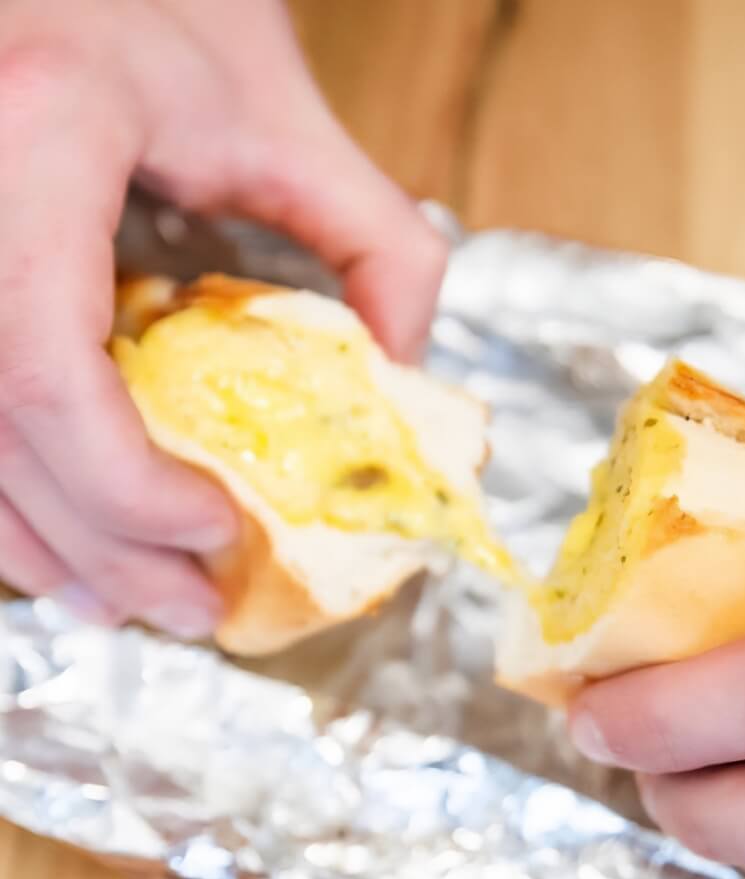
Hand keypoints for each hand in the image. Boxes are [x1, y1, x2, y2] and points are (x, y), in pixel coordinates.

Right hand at [0, 0, 446, 635]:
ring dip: (46, 543)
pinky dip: (10, 492)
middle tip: (190, 609)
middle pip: (2, 435)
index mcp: (31, 141)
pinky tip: (60, 543)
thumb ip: (376, 237)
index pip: (48, 371)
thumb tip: (405, 368)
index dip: (129, 487)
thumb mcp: (283, 105)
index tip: (220, 534)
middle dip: (101, 546)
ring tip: (128, 601)